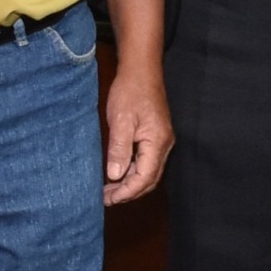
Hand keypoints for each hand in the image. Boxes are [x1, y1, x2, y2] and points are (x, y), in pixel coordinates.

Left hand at [101, 60, 171, 204]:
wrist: (141, 71)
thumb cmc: (131, 92)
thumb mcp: (121, 121)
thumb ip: (120, 149)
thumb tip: (115, 175)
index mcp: (157, 143)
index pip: (144, 178)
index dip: (127, 192)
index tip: (109, 199)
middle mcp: (163, 145)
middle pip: (149, 179)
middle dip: (129, 192)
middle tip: (106, 199)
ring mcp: (161, 142)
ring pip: (148, 172)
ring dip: (130, 184)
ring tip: (109, 190)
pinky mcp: (155, 137)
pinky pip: (146, 162)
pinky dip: (132, 172)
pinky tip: (117, 173)